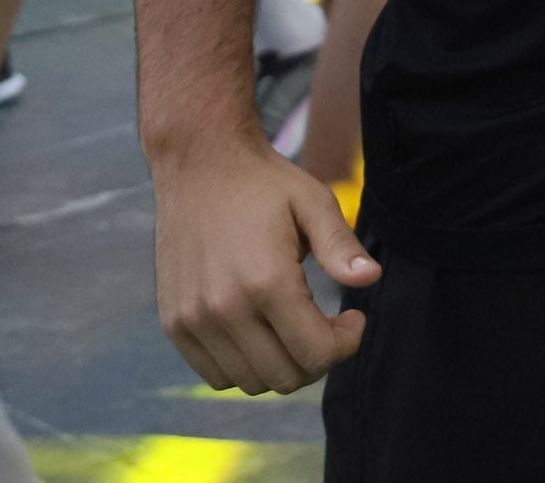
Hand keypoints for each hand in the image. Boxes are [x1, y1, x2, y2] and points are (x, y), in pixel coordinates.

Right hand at [150, 135, 377, 394]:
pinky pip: (215, 374)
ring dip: (280, 365)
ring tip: (293, 327)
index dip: (345, 344)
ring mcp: (193, 319)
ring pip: (249, 383)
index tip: (352, 318)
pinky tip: (259, 331)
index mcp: (266, 281)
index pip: (315, 354)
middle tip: (326, 327)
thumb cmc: (263, 182)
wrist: (198, 161)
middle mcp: (225, 308)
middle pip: (285, 377)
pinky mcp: (174, 322)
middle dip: (317, 358)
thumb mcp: (313, 201)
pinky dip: (243, 365)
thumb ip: (341, 246)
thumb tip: (371, 278)